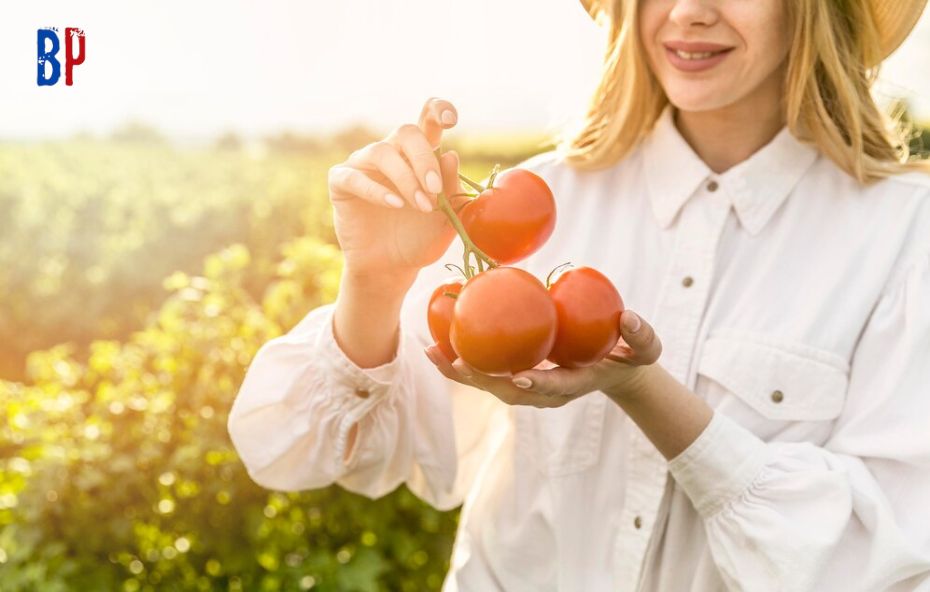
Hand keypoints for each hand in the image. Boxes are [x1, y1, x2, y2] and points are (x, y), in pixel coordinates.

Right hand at [329, 97, 470, 277]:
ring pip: (381, 152)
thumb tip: (451, 155)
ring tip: (420, 205)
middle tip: (434, 189)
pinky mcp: (341, 184)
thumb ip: (451, 190)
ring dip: (405, 177)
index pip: (427, 120)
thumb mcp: (445, 219)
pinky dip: (376, 190)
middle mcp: (391, 154)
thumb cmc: (420, 240)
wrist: (391, 268)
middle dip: (424, 157)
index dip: (437, 110)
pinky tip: (394, 204)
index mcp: (419, 156)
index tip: (450, 120)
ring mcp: (364, 166)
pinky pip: (354, 176)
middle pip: (406, 132)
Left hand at [424, 310, 661, 407]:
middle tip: (453, 360)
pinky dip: (463, 360)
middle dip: (480, 380)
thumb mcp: (646, 348)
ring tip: (431, 352)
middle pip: (508, 391)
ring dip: (460, 372)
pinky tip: (438, 341)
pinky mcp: (517, 376)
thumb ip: (642, 337)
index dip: (538, 383)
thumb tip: (629, 318)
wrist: (616, 369)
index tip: (521, 374)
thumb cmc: (629, 355)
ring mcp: (529, 388)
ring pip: (490, 384)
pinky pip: (487, 370)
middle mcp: (545, 393)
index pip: (553, 388)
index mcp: (574, 385)